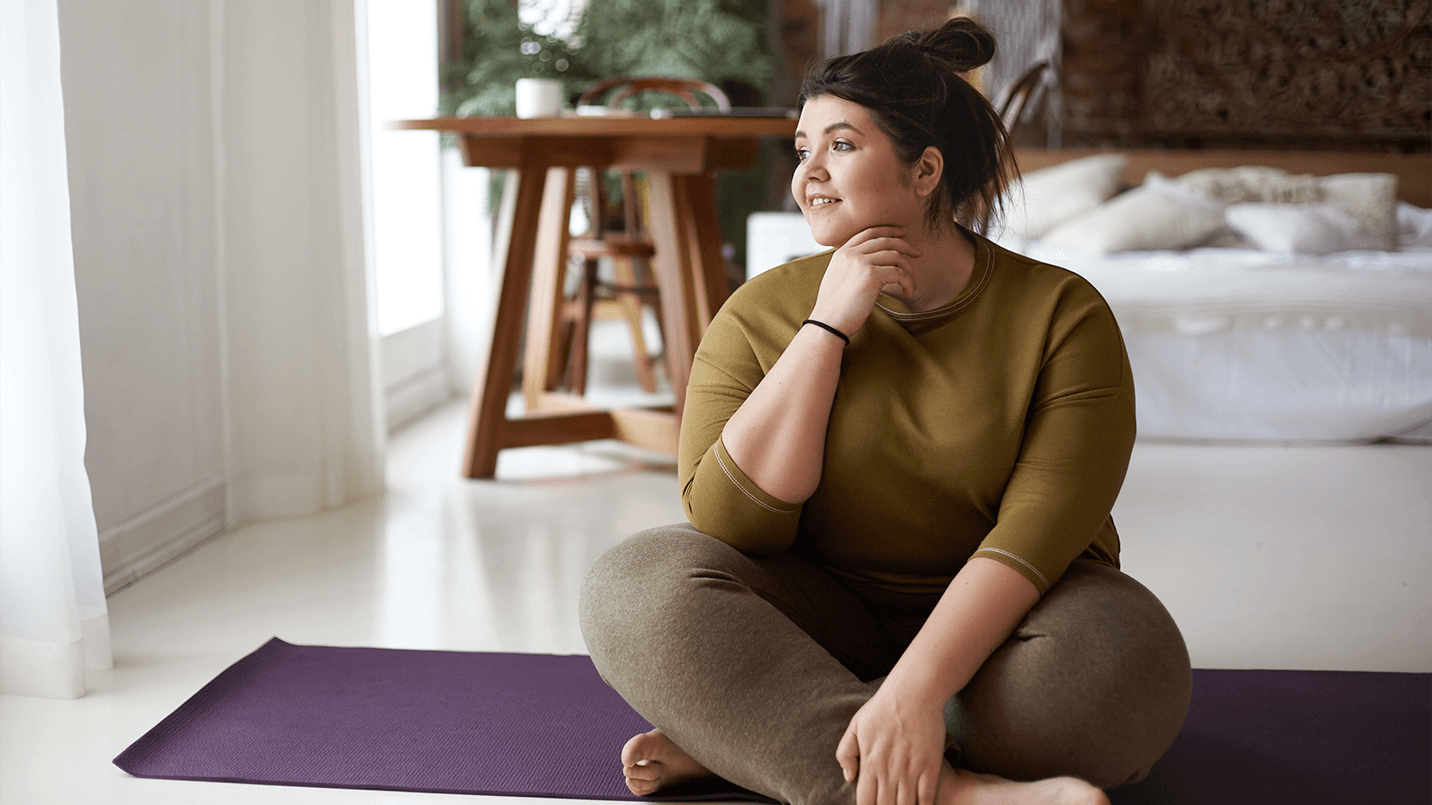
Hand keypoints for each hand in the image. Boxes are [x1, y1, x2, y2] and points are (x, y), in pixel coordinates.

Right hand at [809, 226, 921, 337]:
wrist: (828, 323)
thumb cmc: (835, 308)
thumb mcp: (838, 278)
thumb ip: (851, 266)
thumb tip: (872, 266)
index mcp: (843, 252)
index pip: (870, 232)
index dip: (890, 230)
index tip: (903, 234)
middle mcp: (851, 253)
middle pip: (886, 240)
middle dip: (906, 246)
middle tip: (918, 254)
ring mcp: (861, 262)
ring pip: (895, 256)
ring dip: (909, 270)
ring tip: (912, 284)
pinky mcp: (871, 275)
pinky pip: (899, 273)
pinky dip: (908, 282)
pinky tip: (908, 292)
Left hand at [836, 687, 946, 804]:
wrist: (914, 692)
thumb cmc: (883, 707)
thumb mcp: (856, 726)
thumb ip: (846, 752)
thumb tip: (848, 777)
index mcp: (870, 762)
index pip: (865, 801)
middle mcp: (889, 771)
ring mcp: (911, 770)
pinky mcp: (931, 766)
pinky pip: (927, 797)